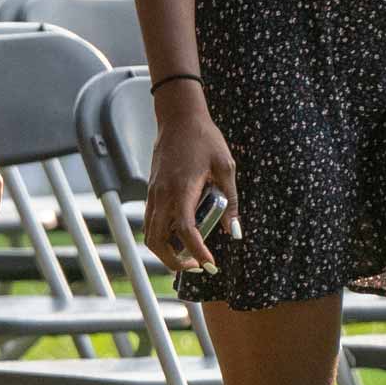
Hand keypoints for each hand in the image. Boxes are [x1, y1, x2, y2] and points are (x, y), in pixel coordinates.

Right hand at [142, 86, 241, 278]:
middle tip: (198, 267)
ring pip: (150, 234)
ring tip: (188, 256)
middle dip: (175, 261)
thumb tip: (235, 232)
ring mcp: (154, 193)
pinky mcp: (152, 191)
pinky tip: (180, 236)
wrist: (179, 118)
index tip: (211, 264)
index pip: (186, 231)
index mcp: (182, 190)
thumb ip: (230, 201)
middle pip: (157, 241)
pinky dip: (162, 236)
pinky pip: (151, 221)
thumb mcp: (225, 167)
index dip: (197, 252)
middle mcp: (162, 195)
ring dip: (166, 251)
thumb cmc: (204, 139)